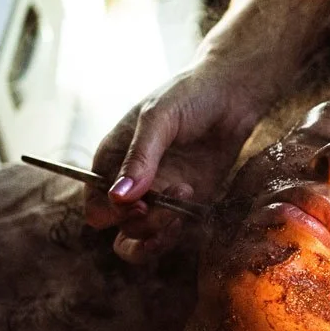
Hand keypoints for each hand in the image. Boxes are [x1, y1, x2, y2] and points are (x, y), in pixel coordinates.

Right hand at [84, 60, 269, 262]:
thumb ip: (140, 157)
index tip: (141, 203)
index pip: (96, 206)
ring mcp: (159, 195)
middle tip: (170, 204)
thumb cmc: (189, 95)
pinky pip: (172, 232)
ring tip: (185, 195)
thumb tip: (119, 197)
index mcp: (111, 161)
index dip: (114, 213)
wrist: (233, 94)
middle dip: (143, 224)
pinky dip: (179, 229)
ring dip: (161, 230)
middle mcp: (130, 183)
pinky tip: (192, 201)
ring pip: (143, 236)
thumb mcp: (159, 118)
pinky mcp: (187, 203)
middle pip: (120, 227)